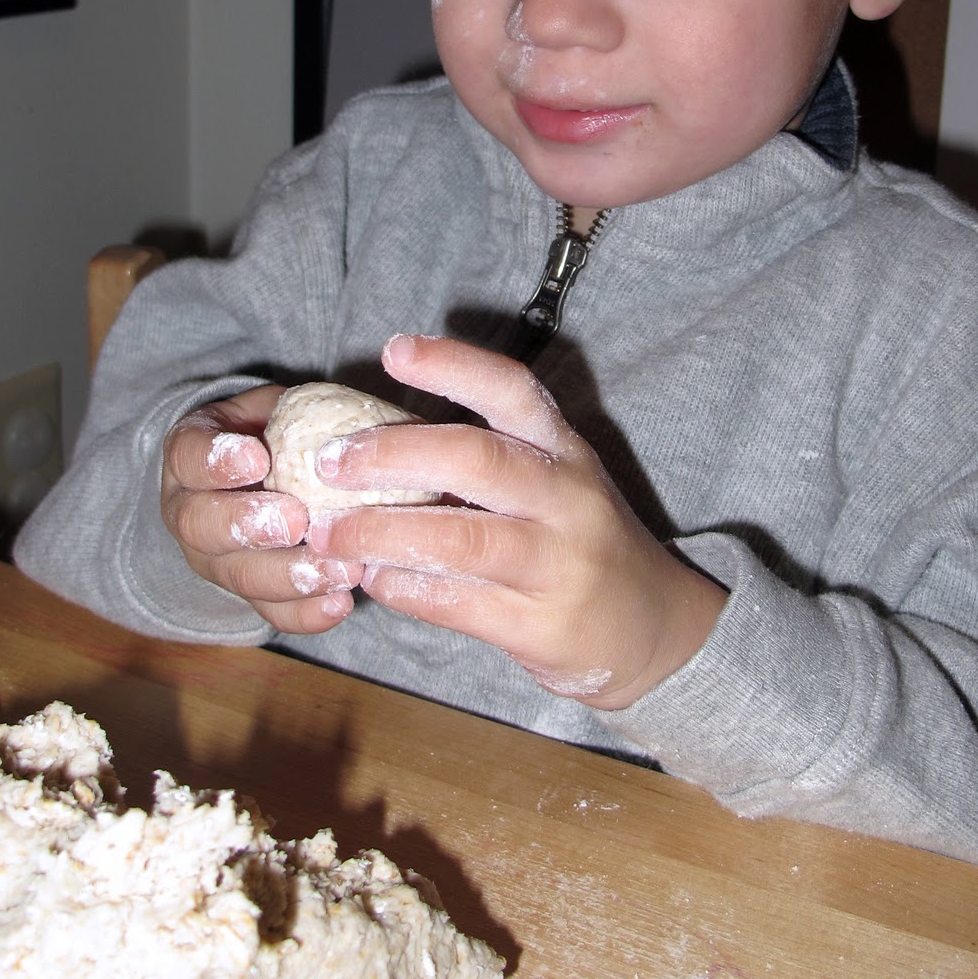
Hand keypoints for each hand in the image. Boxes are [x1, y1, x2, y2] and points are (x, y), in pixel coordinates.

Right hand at [161, 386, 362, 631]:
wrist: (263, 479)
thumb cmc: (276, 433)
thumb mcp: (277, 408)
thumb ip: (300, 410)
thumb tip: (362, 418)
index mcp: (190, 458)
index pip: (187, 457)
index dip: (218, 461)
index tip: (258, 457)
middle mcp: (190, 513)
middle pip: (201, 527)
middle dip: (248, 525)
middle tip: (296, 520)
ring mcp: (215, 561)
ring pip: (238, 577)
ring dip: (289, 575)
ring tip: (339, 569)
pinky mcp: (249, 595)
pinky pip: (270, 613)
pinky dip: (306, 613)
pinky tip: (341, 603)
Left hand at [306, 336, 725, 708]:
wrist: (648, 628)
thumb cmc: (576, 540)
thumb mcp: (552, 481)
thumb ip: (481, 457)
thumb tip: (368, 439)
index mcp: (563, 449)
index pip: (512, 390)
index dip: (454, 365)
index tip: (393, 350)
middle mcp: (566, 499)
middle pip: (477, 460)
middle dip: (393, 456)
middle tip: (329, 461)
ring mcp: (556, 565)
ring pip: (459, 540)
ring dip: (381, 532)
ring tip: (329, 533)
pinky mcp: (539, 626)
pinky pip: (457, 603)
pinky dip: (402, 587)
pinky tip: (371, 577)